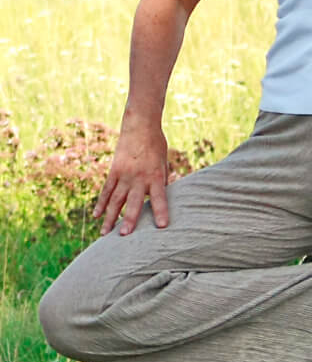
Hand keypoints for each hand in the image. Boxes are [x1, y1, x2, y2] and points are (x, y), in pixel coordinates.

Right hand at [93, 121, 170, 235]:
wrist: (140, 125)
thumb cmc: (157, 145)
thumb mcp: (164, 163)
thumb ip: (163, 182)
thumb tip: (161, 199)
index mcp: (156, 175)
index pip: (159, 197)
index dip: (160, 211)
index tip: (161, 226)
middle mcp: (139, 177)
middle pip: (133, 201)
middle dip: (129, 219)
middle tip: (125, 236)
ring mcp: (124, 174)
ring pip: (116, 199)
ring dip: (110, 217)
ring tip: (105, 234)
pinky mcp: (114, 170)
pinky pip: (106, 190)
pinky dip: (101, 203)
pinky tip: (97, 215)